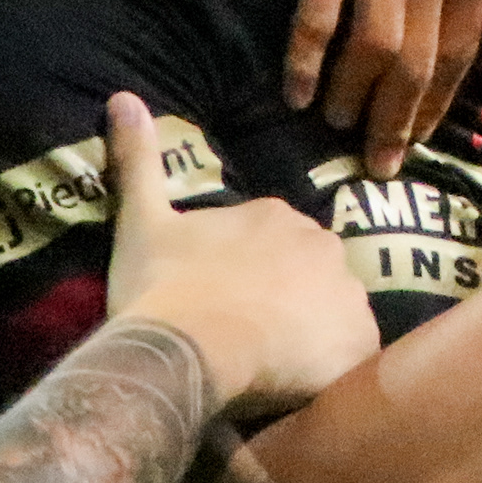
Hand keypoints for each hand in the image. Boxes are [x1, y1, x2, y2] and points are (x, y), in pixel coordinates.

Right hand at [99, 92, 378, 418]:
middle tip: (246, 337)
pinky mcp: (360, 343)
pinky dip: (333, 369)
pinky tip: (298, 385)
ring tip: (270, 367)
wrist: (185, 351)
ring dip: (312, 334)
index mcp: (276, 215)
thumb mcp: (141, 220)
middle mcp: (323, 245)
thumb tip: (121, 97)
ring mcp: (347, 293)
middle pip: (310, 276)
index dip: (250, 276)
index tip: (224, 302)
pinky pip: (354, 356)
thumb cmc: (161, 287)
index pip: (274, 244)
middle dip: (287, 301)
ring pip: (334, 313)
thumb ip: (137, 161)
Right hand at [279, 0, 481, 172]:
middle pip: (422, 65)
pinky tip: (298, 93)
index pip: (466, 51)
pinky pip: (320, 21)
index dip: (440, 104)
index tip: (417, 140)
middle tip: (378, 163)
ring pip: (374, 52)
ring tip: (337, 129)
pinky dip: (309, 65)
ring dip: (353, 101)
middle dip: (398, 123)